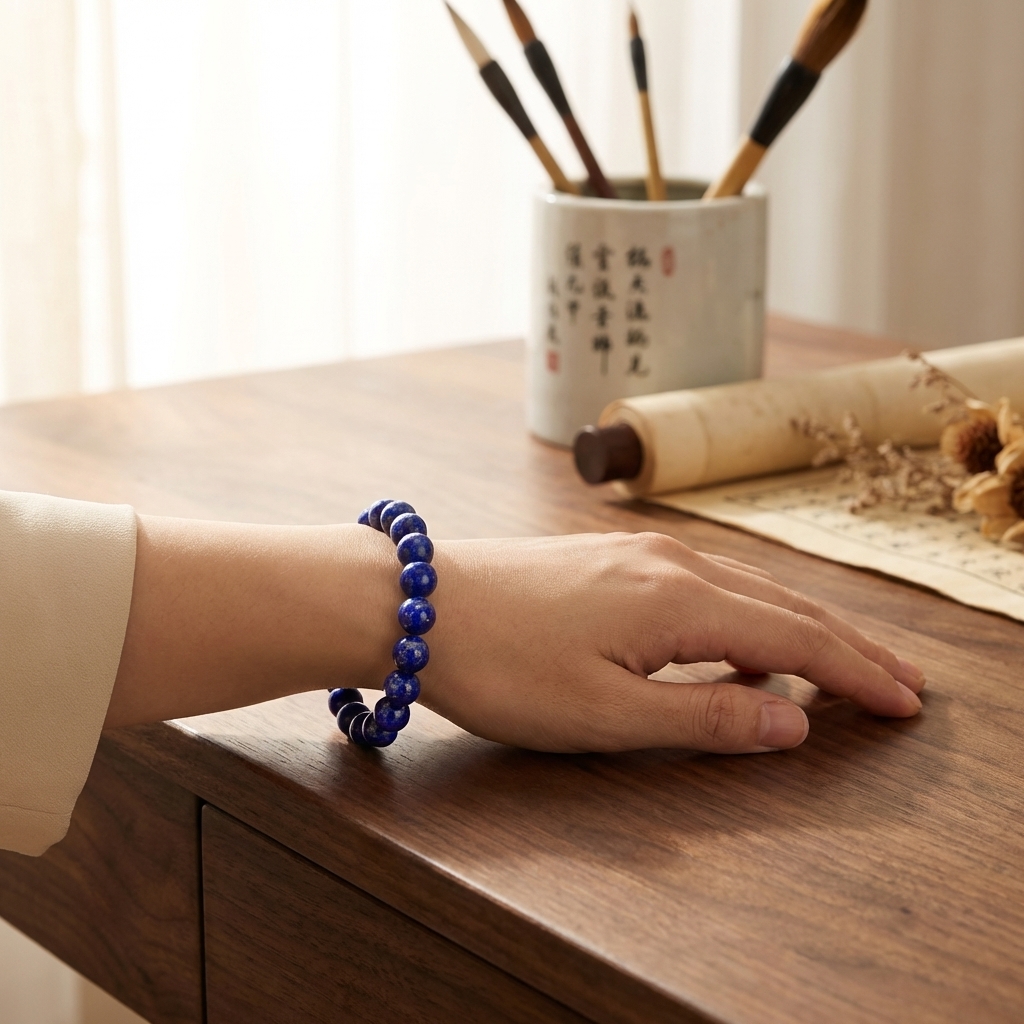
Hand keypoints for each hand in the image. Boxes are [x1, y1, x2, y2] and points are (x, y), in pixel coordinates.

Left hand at [425, 532, 924, 753]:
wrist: (411, 604)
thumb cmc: (500, 665)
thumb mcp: (605, 714)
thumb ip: (704, 717)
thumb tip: (792, 721)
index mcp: (680, 600)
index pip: (798, 639)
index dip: (859, 673)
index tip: (908, 703)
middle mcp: (671, 562)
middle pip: (785, 605)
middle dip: (847, 647)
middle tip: (902, 682)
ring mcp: (639, 553)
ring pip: (746, 589)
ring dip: (799, 629)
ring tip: (839, 666)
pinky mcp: (611, 559)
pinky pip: (704, 584)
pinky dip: (745, 615)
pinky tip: (739, 646)